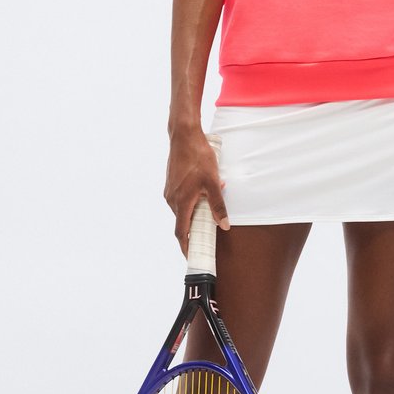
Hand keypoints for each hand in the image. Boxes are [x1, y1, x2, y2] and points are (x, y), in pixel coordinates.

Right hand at [164, 127, 230, 256]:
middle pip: (182, 222)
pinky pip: (180, 200)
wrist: (184, 136)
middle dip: (193, 231)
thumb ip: (218, 205)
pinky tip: (202, 196)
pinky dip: (190, 205)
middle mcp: (172, 199)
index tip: (191, 257)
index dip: (186, 247)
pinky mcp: (170, 184)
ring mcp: (169, 191)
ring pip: (181, 210)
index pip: (182, 232)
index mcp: (181, 202)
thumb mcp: (213, 182)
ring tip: (207, 213)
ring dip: (193, 215)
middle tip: (206, 239)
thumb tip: (223, 225)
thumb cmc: (198, 157)